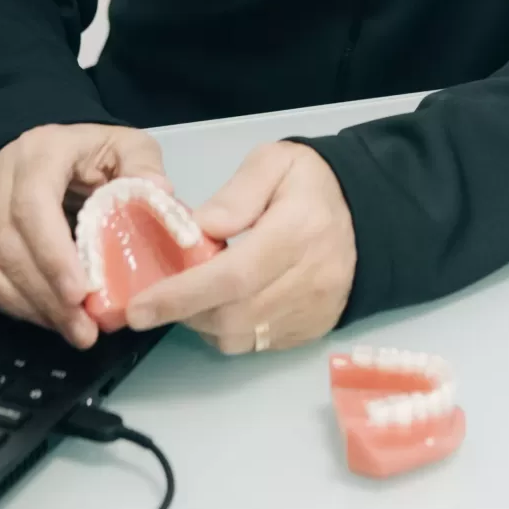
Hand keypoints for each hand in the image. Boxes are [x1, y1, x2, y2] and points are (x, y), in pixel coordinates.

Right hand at [0, 122, 166, 347]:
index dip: (52, 253)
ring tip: (72, 330)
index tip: (79, 293)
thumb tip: (158, 192)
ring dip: (29, 305)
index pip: (32, 203)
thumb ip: (143, 167)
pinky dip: (12, 303)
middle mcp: (1, 177)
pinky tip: (48, 318)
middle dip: (46, 294)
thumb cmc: (96, 153)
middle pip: (8, 242)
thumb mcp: (128, 146)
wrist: (57, 152)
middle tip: (84, 330)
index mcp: (40, 152)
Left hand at [125, 142, 355, 355]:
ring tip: (188, 296)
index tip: (141, 306)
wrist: (368, 215)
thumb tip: (197, 229)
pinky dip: (227, 331)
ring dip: (202, 324)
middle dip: (183, 312)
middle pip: (233, 315)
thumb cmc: (311, 185)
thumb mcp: (274, 163)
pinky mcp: (312, 330)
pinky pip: (257, 345)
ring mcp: (313, 311)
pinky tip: (220, 305)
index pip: (233, 276)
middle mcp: (310, 279)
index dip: (182, 295)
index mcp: (298, 231)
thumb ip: (235, 194)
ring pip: (241, 338)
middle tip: (153, 298)